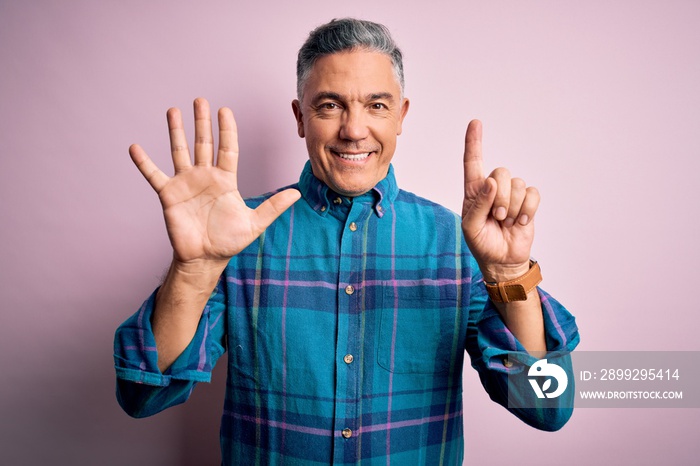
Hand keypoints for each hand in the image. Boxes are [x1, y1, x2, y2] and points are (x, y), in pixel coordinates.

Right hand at [129, 98, 300, 267]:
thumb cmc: (229, 241)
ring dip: (176, 131)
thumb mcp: (255, 223)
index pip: (227, 148)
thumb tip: (297, 194)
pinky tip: (135, 147)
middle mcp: (205, 176)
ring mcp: (186, 183)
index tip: (224, 110)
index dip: (227, 129)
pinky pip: (154, 175)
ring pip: (180, 151)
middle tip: (200, 100)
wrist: (205, 259)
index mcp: (226, 180)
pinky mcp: (169, 195)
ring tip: (173, 110)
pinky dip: (144, 162)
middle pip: (203, 143)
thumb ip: (274, 207)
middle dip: (202, 122)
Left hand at [461, 120, 539, 281]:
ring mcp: (512, 194)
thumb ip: (478, 204)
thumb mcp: (471, 227)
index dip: (474, 142)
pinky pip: (532, 194)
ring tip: (506, 222)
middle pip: (501, 172)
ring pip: (518, 184)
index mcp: (474, 191)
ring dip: (513, 207)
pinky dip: (527, 210)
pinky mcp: (527, 202)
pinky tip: (520, 223)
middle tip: (497, 217)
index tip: (475, 123)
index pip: (473, 162)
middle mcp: (493, 187)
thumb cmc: (481, 243)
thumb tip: (490, 182)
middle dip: (501, 197)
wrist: (502, 259)